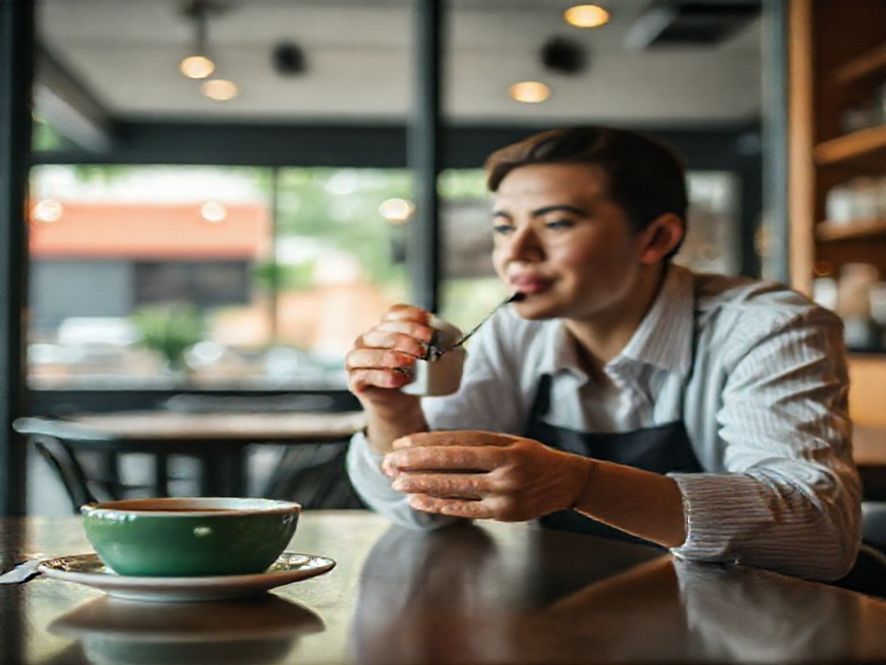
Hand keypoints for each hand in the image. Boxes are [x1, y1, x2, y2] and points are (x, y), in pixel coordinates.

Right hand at [346, 304, 434, 412]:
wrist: (400, 405)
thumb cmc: (413, 376)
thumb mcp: (424, 358)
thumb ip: (433, 345)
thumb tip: (455, 338)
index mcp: (385, 327)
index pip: (394, 313)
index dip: (411, 317)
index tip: (429, 328)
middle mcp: (367, 339)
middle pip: (382, 332)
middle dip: (405, 338)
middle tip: (424, 349)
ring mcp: (356, 359)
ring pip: (367, 352)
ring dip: (390, 355)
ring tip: (410, 362)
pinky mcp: (355, 380)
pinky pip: (363, 375)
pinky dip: (382, 376)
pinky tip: (399, 379)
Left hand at [383, 431, 593, 521]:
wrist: (567, 483)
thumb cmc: (531, 457)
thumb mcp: (509, 441)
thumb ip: (477, 442)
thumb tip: (432, 445)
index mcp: (505, 448)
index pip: (457, 444)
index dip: (426, 444)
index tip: (400, 443)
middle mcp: (505, 470)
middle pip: (452, 465)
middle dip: (416, 464)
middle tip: (389, 462)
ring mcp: (504, 495)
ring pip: (455, 489)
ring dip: (422, 486)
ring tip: (396, 482)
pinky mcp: (503, 514)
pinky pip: (464, 510)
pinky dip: (438, 505)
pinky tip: (416, 501)